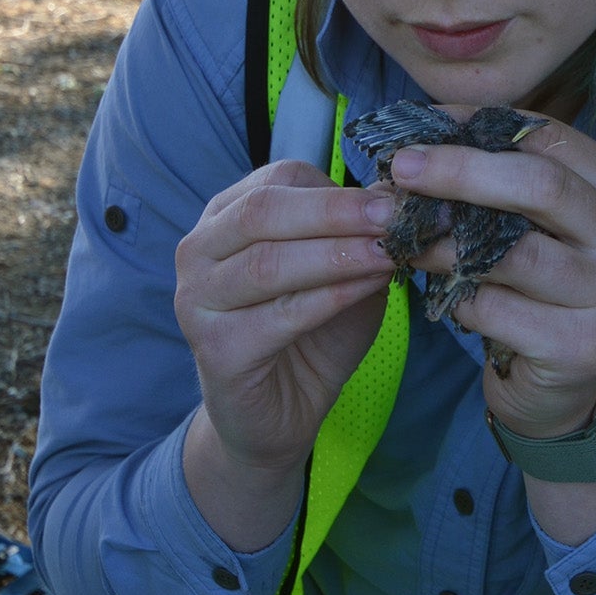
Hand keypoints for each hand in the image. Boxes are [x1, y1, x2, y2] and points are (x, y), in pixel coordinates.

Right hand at [174, 161, 394, 477]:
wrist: (279, 414)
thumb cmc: (311, 334)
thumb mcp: (343, 273)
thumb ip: (359, 235)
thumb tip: (397, 195)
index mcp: (225, 218)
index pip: (278, 180)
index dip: (339, 188)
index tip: (395, 200)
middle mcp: (199, 251)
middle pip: (264, 211)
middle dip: (336, 212)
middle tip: (393, 219)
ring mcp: (198, 300)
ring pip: (269, 262)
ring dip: (337, 255)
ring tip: (388, 255)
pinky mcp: (216, 349)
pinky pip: (279, 315)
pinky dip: (330, 297)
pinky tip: (368, 288)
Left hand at [388, 114, 595, 437]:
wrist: (561, 384)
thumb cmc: (536, 287)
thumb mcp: (527, 224)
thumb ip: (493, 180)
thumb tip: (416, 141)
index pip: (548, 137)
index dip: (477, 125)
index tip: (419, 126)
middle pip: (541, 185)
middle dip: (461, 170)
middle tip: (401, 168)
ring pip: (512, 253)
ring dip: (443, 241)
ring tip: (400, 234)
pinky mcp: (580, 346)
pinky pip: (496, 309)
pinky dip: (455, 297)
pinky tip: (437, 294)